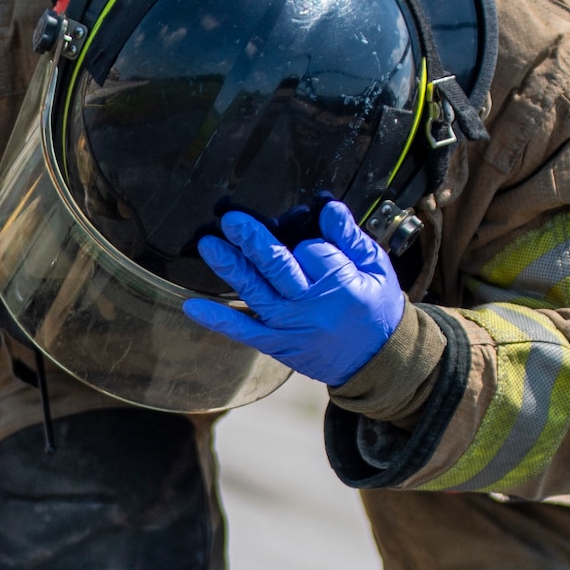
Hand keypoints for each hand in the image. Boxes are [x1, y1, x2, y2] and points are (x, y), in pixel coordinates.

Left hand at [182, 201, 405, 386]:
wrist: (375, 361)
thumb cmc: (377, 309)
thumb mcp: (376, 268)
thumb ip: (351, 238)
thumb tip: (328, 208)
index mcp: (340, 284)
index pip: (313, 250)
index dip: (309, 242)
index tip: (312, 240)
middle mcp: (311, 305)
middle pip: (277, 267)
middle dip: (253, 241)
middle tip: (231, 220)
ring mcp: (289, 326)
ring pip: (255, 292)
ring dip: (230, 267)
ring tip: (209, 244)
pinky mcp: (275, 344)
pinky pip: (242, 331)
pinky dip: (217, 319)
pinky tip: (192, 306)